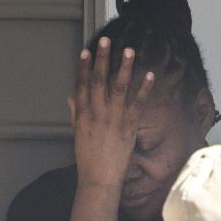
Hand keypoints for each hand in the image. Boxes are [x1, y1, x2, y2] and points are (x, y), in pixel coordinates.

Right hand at [67, 37, 155, 190]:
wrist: (98, 179)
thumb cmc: (88, 160)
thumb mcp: (78, 134)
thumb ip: (75, 113)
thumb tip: (71, 97)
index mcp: (83, 114)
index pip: (82, 85)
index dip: (84, 67)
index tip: (86, 51)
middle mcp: (97, 113)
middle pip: (99, 80)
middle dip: (103, 59)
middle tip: (107, 41)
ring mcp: (113, 119)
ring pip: (118, 87)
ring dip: (124, 67)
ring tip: (129, 51)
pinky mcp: (128, 127)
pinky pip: (137, 103)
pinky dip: (143, 89)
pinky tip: (149, 75)